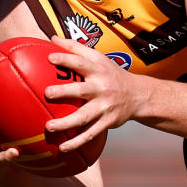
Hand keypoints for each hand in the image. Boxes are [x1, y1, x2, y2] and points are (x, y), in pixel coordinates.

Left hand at [44, 36, 141, 151]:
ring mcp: (105, 106)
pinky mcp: (107, 122)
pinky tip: (62, 149)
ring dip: (66, 123)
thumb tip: (51, 38)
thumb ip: (75, 48)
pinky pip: (90, 134)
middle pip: (82, 90)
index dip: (66, 59)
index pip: (81, 62)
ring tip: (49, 127)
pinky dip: (76, 142)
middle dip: (65, 91)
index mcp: (98, 70)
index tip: (50, 58)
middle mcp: (102, 87)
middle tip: (48, 93)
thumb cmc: (111, 73)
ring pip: (84, 116)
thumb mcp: (98, 58)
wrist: (138, 95)